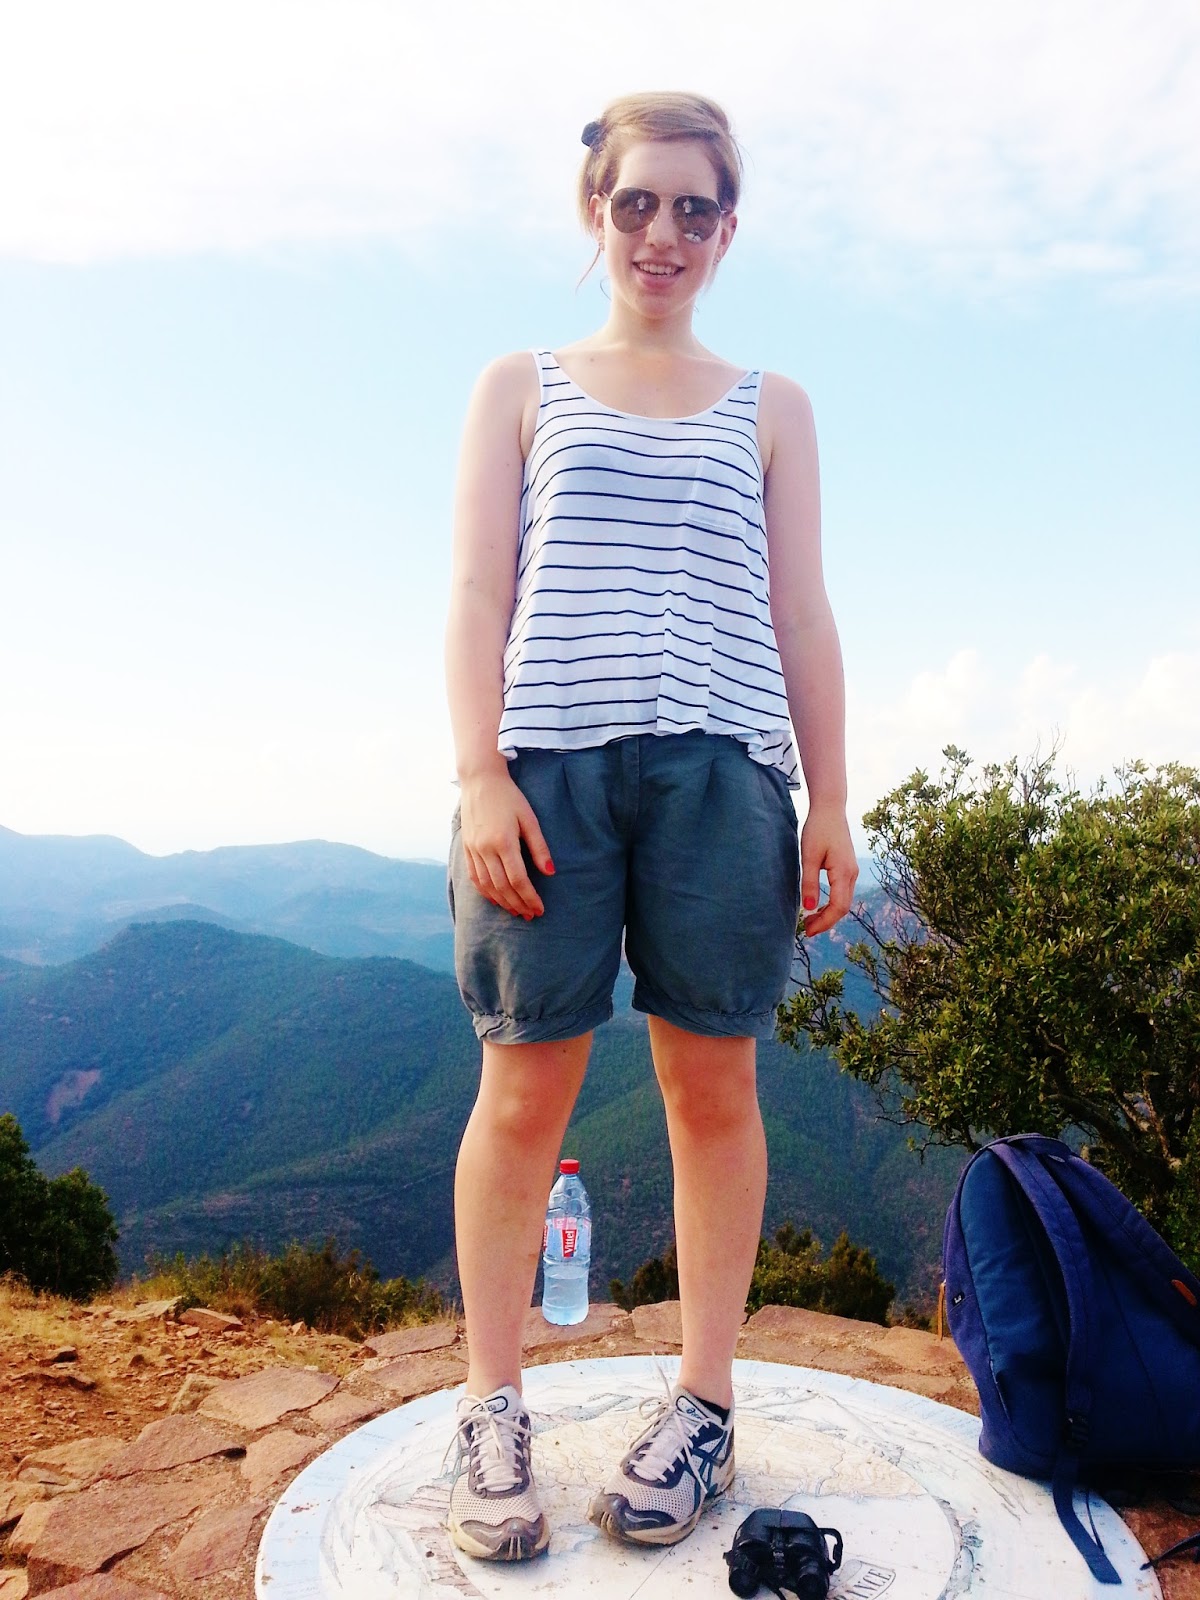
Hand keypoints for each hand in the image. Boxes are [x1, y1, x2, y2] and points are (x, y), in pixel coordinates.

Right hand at [459, 767, 554, 918]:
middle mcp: (486, 849)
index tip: (539, 908)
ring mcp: (473, 849)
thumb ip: (539, 847)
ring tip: (516, 911)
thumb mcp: (529, 818)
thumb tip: (550, 872)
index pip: (518, 879)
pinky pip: (474, 877)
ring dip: (502, 901)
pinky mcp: (466, 848)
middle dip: (518, 903)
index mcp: (504, 841)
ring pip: (487, 886)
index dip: (530, 897)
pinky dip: (485, 892)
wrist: (480, 780)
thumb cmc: (509, 797)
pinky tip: (495, 899)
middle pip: (503, 887)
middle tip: (530, 915)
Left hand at [799, 803, 857, 936]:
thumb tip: (808, 908)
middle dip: (826, 921)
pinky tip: (818, 905)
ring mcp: (852, 871)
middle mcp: (852, 874)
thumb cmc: (818, 829)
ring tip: (809, 920)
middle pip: (843, 908)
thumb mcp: (808, 856)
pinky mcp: (848, 868)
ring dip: (828, 913)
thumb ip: (809, 882)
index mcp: (844, 872)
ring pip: (844, 901)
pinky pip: (842, 892)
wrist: (830, 809)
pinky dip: (831, 904)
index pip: (838, 907)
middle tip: (806, 929)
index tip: (808, 930)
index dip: (824, 922)